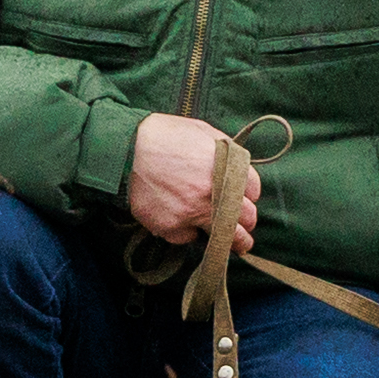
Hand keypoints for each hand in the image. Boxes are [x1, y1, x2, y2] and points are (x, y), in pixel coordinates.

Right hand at [125, 113, 260, 248]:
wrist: (125, 148)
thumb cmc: (162, 135)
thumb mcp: (202, 131)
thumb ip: (225, 150)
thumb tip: (236, 165)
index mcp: (226, 167)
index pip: (253, 190)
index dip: (249, 194)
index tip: (245, 198)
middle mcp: (215, 193)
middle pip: (246, 218)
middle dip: (246, 220)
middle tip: (245, 225)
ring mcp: (193, 213)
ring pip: (225, 238)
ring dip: (232, 241)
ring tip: (238, 246)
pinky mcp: (171, 228)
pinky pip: (188, 237)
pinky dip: (187, 231)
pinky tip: (179, 218)